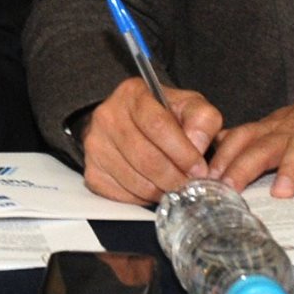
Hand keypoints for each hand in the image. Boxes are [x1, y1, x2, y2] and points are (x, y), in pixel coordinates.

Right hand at [80, 76, 223, 204]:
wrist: (129, 124)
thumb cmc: (163, 116)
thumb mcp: (189, 106)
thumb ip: (202, 120)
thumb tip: (197, 146)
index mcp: (132, 94)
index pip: (157, 125)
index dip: (182, 152)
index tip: (199, 169)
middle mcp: (107, 116)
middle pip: (145, 158)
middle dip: (174, 178)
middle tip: (190, 185)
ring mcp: (95, 144)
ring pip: (135, 181)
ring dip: (161, 190)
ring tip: (175, 187)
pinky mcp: (92, 171)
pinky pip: (123, 195)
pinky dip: (144, 198)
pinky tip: (153, 187)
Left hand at [207, 79, 293, 197]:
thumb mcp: (280, 126)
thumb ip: (250, 140)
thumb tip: (214, 152)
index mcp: (273, 128)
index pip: (241, 138)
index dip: (221, 158)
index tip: (204, 179)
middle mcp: (293, 130)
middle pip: (265, 146)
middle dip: (244, 166)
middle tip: (229, 189)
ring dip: (290, 170)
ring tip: (280, 194)